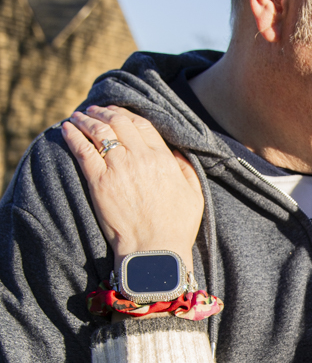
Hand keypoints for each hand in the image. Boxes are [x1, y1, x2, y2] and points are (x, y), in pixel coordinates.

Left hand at [62, 106, 202, 269]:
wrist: (155, 252)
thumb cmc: (177, 228)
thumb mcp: (195, 195)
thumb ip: (186, 168)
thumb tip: (175, 151)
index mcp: (163, 158)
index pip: (142, 124)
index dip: (127, 114)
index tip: (117, 113)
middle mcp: (140, 158)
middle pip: (119, 122)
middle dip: (104, 112)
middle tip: (94, 110)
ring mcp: (118, 168)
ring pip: (99, 131)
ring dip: (86, 120)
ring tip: (78, 116)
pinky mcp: (99, 183)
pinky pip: (82, 151)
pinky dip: (73, 136)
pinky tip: (66, 129)